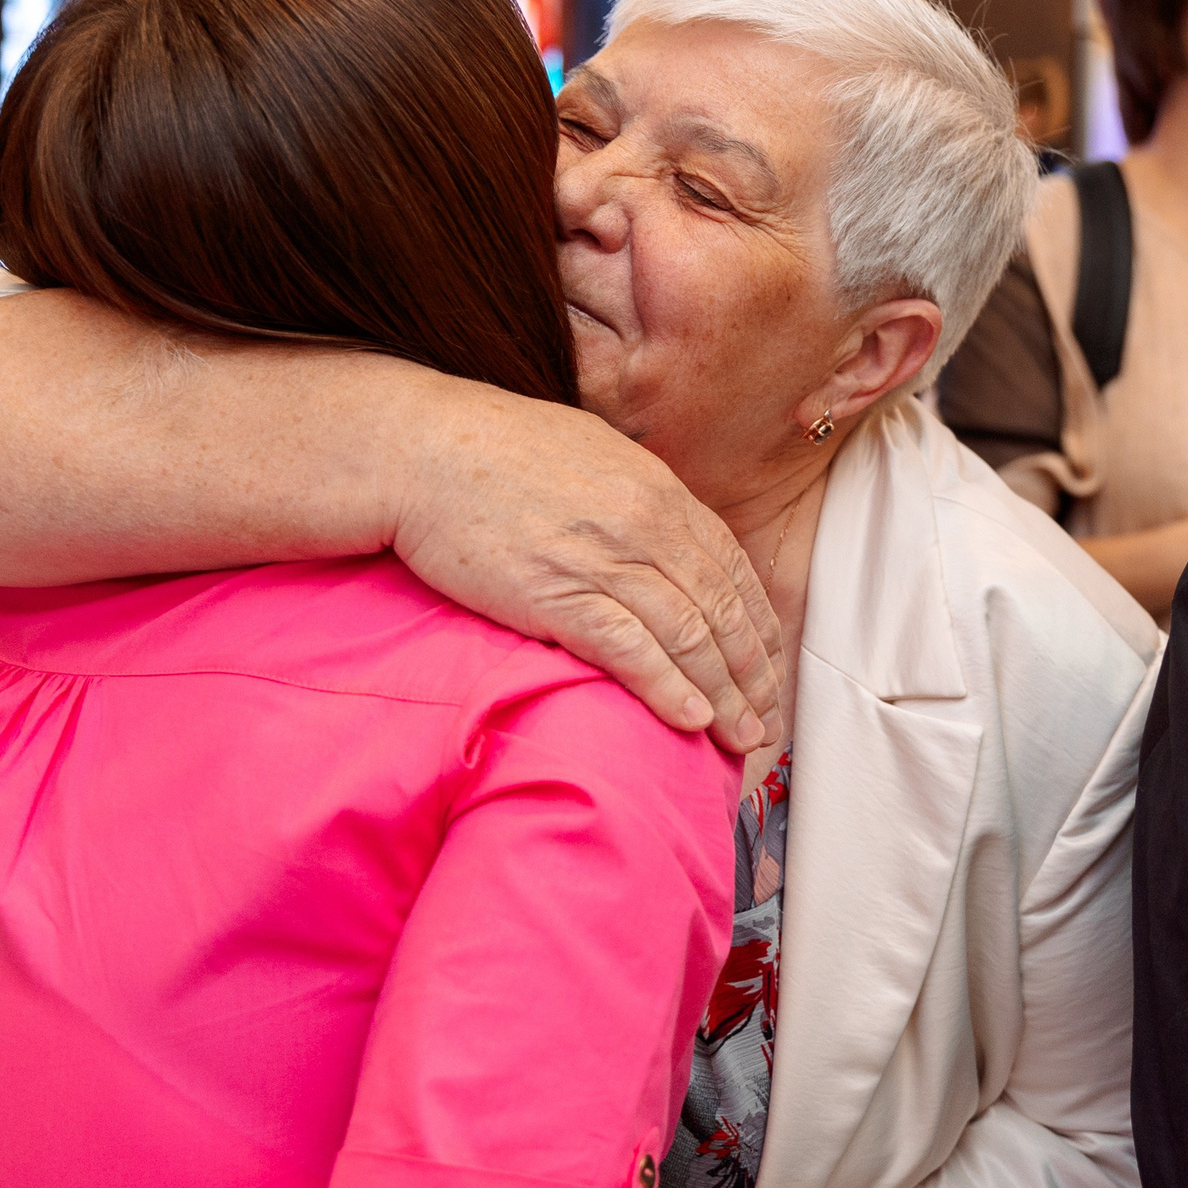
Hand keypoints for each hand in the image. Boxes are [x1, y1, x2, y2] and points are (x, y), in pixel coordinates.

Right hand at [387, 383, 783, 750]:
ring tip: (741, 738)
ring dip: (725, 695)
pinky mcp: (557, 593)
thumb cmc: (491, 451)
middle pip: (722, 610)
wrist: (420, 450)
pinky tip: (690, 721)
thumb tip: (660, 534)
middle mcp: (644, 524)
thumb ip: (634, 496)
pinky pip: (631, 650)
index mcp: (656, 489)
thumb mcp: (589, 453)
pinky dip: (667, 689)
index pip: (732, 567)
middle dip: (753, 674)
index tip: (767, 668)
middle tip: (767, 721)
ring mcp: (603, 559)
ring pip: (689, 637)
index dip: (758, 625)